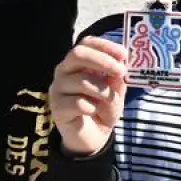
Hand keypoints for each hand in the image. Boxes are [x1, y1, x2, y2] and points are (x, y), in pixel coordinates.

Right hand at [50, 37, 128, 156]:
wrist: (92, 137)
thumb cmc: (103, 109)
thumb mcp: (116, 90)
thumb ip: (117, 77)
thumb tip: (122, 62)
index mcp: (78, 62)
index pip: (86, 43)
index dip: (105, 45)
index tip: (124, 54)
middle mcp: (64, 71)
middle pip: (78, 54)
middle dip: (103, 61)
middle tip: (121, 71)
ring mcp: (58, 88)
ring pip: (81, 80)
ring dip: (103, 90)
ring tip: (110, 100)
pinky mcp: (57, 107)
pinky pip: (78, 103)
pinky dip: (93, 107)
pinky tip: (93, 112)